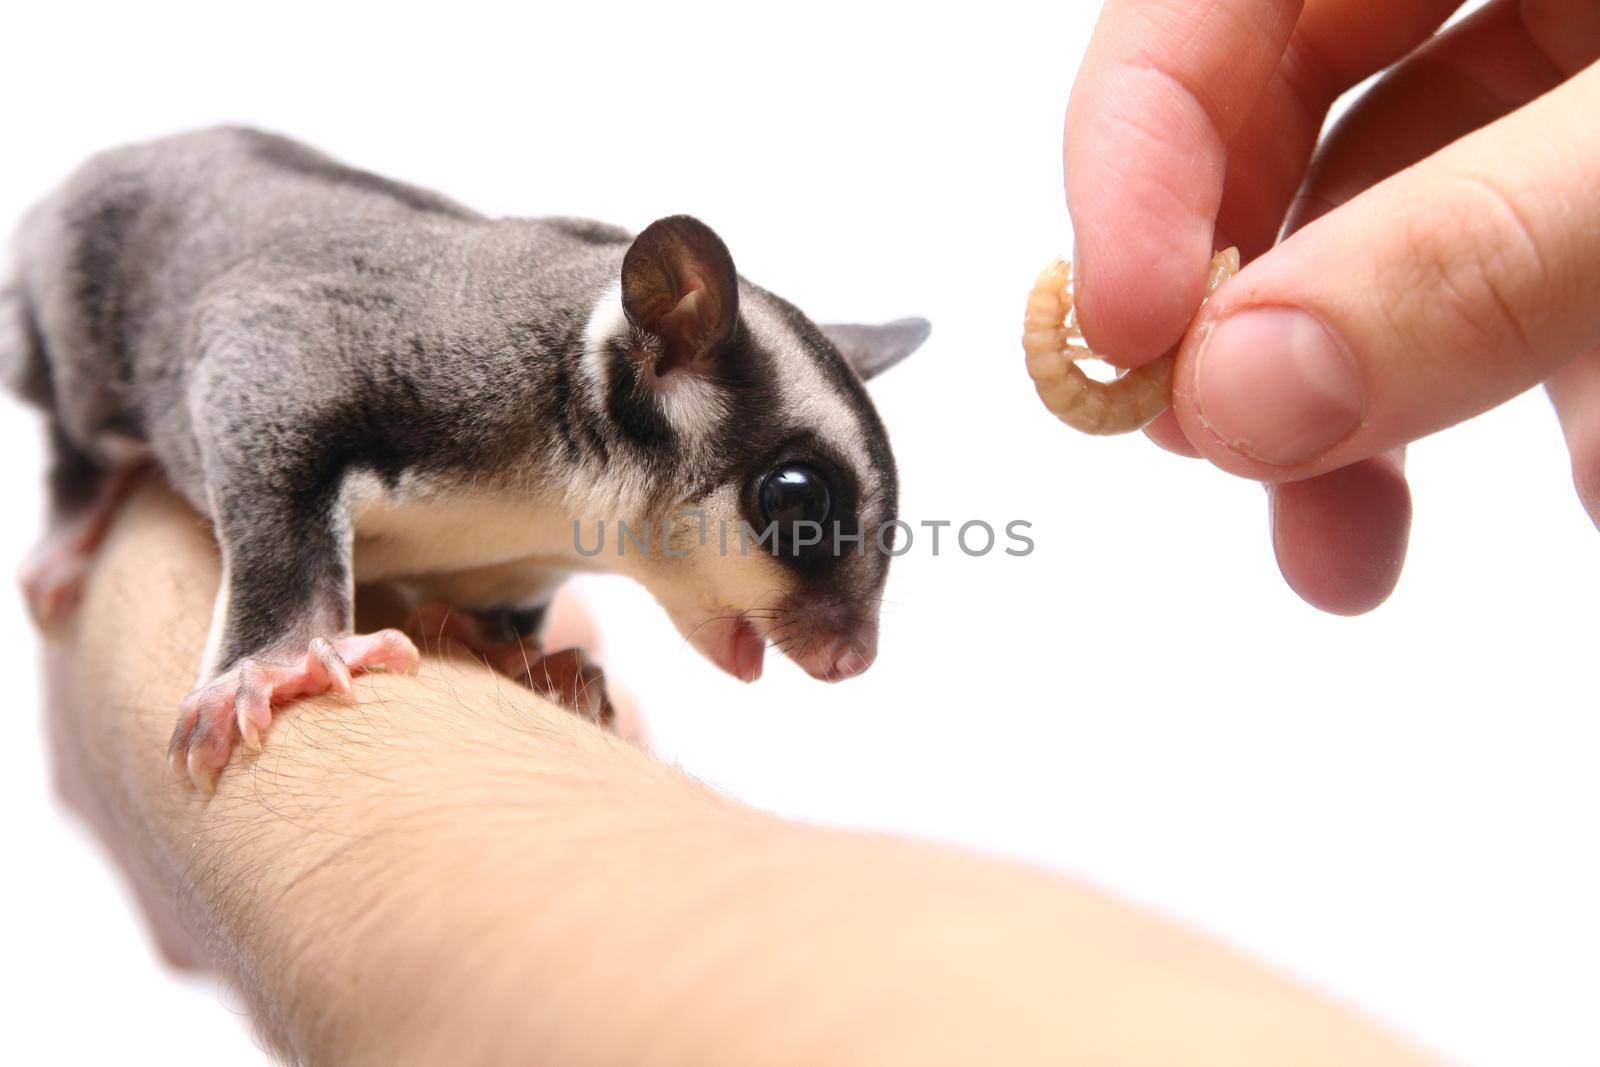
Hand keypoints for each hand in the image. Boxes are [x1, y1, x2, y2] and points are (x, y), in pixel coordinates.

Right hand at [1064, 0, 1599, 612]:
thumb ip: (1474, 251)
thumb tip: (1253, 390)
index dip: (1132, 144)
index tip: (1117, 328)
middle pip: (1291, 129)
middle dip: (1249, 314)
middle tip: (1213, 441)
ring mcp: (1578, 83)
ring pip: (1407, 236)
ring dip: (1377, 399)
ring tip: (1351, 538)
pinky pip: (1527, 285)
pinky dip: (1521, 391)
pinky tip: (1570, 478)